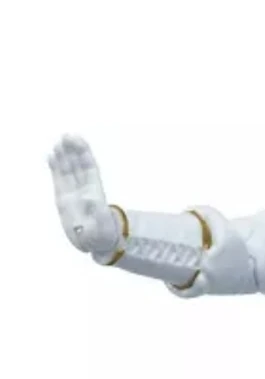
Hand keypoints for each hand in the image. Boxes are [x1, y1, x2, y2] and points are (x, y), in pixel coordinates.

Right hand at [48, 134, 119, 254]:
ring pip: (68, 169)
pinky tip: (51, 156)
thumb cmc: (100, 235)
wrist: (94, 242)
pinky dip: (55, 167)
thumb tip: (91, 208)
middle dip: (73, 150)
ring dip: (63, 156)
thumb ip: (95, 218)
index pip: (89, 168)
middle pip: (78, 165)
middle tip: (66, 136)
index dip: (84, 154)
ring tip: (58, 142)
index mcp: (94, 192)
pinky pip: (59, 179)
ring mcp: (73, 192)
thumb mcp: (101, 228)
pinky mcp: (63, 197)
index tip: (79, 141)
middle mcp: (84, 188)